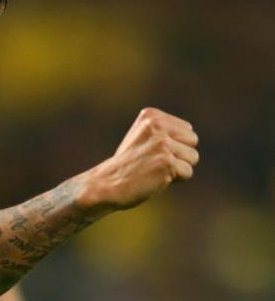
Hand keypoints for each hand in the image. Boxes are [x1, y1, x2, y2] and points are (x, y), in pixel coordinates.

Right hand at [82, 107, 198, 212]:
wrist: (106, 185)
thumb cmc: (126, 165)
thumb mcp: (141, 137)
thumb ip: (164, 130)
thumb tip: (192, 133)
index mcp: (151, 115)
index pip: (187, 130)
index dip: (174, 146)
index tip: (152, 153)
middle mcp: (157, 126)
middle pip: (193, 141)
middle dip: (181, 155)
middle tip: (156, 163)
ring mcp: (162, 144)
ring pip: (193, 157)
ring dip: (179, 169)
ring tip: (156, 170)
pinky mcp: (166, 162)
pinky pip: (188, 172)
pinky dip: (175, 180)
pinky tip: (156, 179)